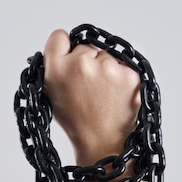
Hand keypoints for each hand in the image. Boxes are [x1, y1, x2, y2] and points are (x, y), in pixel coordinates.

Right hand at [43, 29, 141, 166]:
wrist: (104, 144)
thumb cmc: (79, 123)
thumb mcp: (52, 95)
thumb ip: (56, 68)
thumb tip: (64, 49)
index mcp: (56, 69)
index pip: (59, 36)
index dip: (64, 47)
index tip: (68, 56)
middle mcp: (80, 64)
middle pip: (85, 46)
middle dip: (87, 62)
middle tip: (89, 89)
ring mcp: (107, 68)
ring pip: (106, 54)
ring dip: (106, 69)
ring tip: (103, 95)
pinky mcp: (129, 74)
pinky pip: (123, 64)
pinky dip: (122, 77)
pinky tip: (116, 95)